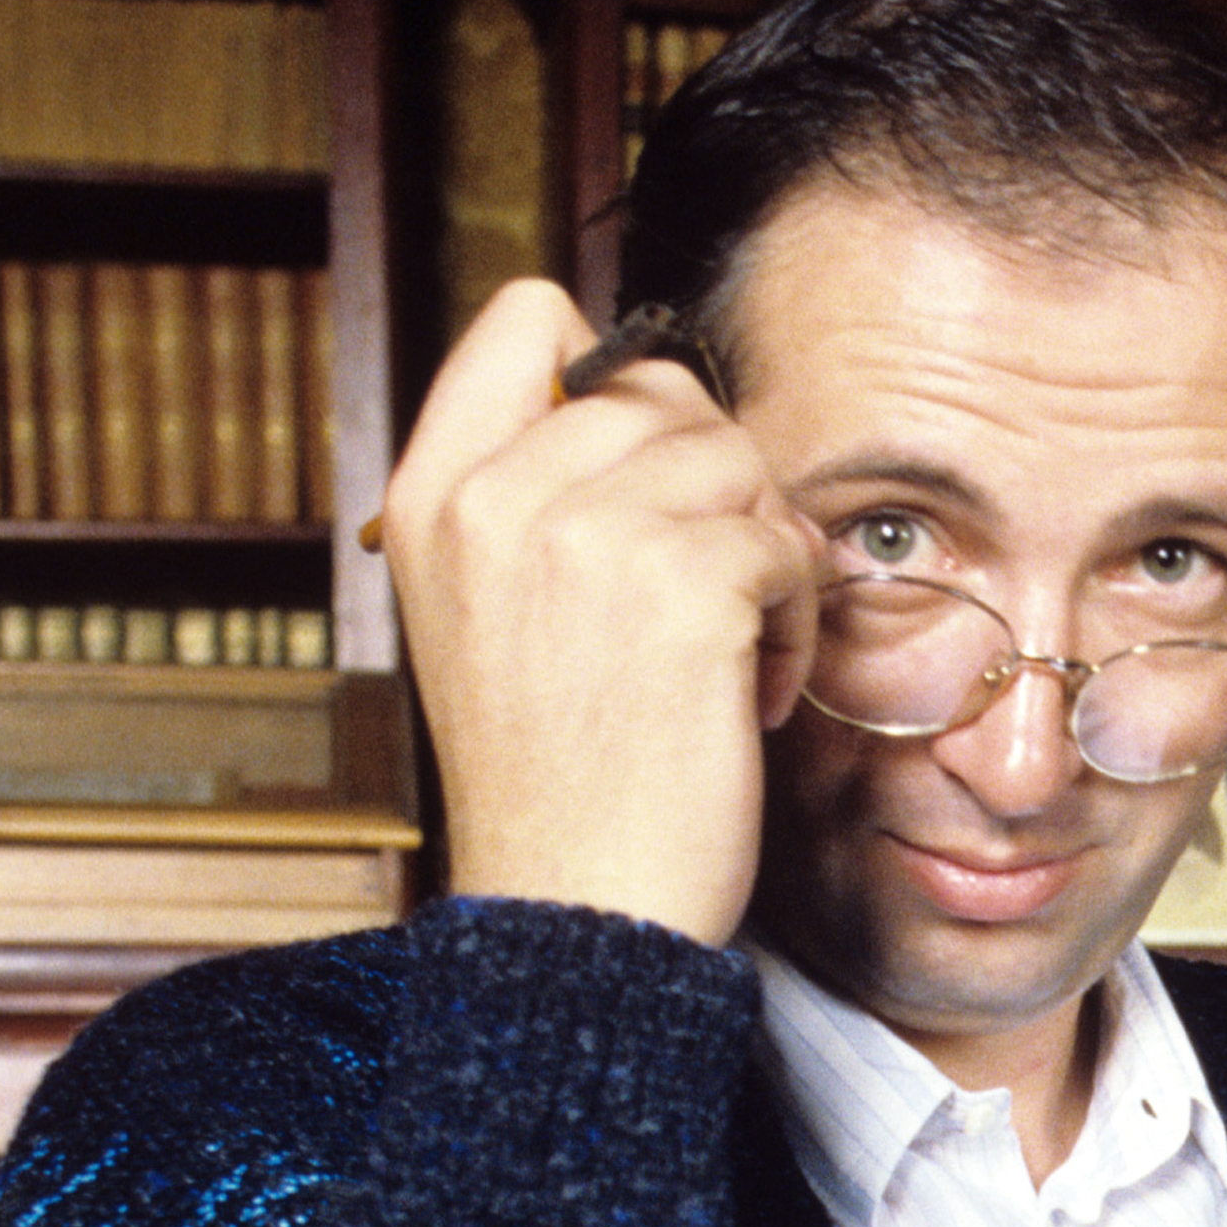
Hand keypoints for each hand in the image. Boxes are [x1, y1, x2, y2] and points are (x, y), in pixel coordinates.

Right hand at [377, 277, 825, 945]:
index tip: (641, 477)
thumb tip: (648, 404)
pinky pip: (784, 543)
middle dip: (711, 485)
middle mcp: (494, 492)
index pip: (527, 316)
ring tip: (729, 652)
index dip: (612, 378)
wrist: (574, 909)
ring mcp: (585, 531)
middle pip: (661, 388)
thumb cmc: (554, 778)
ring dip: (761, 552)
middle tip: (706, 594)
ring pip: (737, 455)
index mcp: (432, 490)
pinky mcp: (683, 583)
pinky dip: (793, 621)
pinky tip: (749, 696)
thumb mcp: (486, 610)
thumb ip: (532, 496)